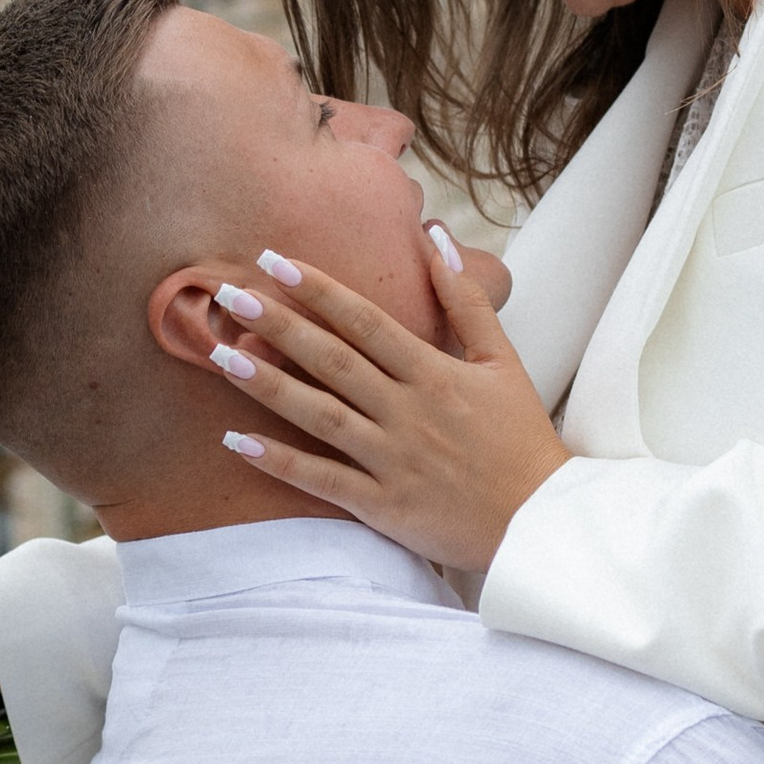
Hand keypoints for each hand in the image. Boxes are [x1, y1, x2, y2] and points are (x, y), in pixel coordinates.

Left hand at [215, 235, 568, 573]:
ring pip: (321, 416)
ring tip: (221, 356)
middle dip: (280, 325)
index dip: (319, 289)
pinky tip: (237, 441)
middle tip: (230, 294)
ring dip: (268, 385)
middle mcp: (409, 413)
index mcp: (436, 374)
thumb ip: (466, 302)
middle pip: (334, 361)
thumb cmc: (521, 439)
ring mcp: (393, 460)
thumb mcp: (503, 362)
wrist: (541, 522)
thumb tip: (436, 240)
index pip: (367, 322)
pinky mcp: (384, 506)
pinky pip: (324, 481)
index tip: (275, 259)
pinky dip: (280, 462)